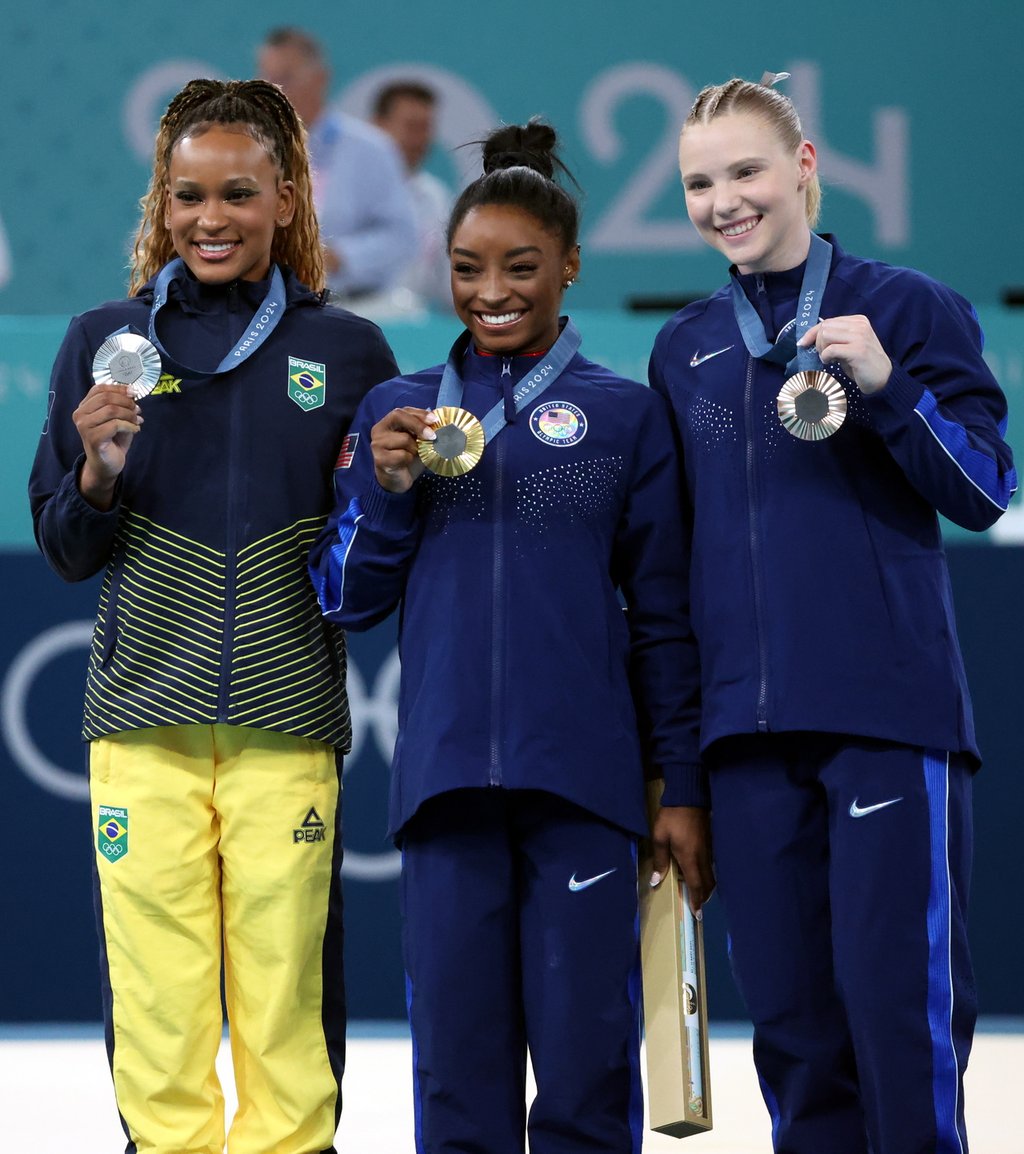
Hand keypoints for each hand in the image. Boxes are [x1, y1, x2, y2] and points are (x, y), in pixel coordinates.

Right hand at [72, 383, 142, 509]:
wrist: (107, 464)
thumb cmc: (112, 440)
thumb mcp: (117, 418)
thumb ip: (121, 405)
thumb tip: (132, 393)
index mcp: (84, 407)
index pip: (99, 389)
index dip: (118, 388)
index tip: (134, 392)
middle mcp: (80, 414)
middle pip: (106, 398)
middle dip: (126, 402)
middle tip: (137, 410)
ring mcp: (84, 426)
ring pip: (111, 410)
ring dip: (129, 414)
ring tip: (137, 420)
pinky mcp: (93, 438)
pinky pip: (115, 425)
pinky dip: (129, 426)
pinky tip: (135, 430)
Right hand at [371, 407, 437, 492]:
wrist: (396, 481)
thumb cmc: (407, 459)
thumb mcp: (417, 441)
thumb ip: (423, 430)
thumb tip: (440, 421)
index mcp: (388, 422)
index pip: (403, 411)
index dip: (420, 414)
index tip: (435, 419)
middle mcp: (379, 430)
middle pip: (398, 416)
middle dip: (418, 425)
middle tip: (432, 435)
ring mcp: (377, 444)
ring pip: (404, 439)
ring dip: (415, 448)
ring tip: (414, 455)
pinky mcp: (380, 458)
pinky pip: (402, 455)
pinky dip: (409, 459)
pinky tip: (406, 464)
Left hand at [650, 805, 714, 915]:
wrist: (689, 797)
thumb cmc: (671, 817)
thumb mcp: (660, 837)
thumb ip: (659, 860)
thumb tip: (656, 881)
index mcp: (690, 858)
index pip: (696, 885)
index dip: (697, 901)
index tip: (697, 914)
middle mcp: (702, 857)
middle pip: (708, 883)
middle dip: (704, 897)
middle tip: (698, 906)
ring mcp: (708, 849)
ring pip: (711, 874)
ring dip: (706, 886)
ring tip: (698, 893)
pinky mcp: (709, 843)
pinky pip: (710, 865)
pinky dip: (707, 875)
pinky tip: (699, 873)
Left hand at [799, 314, 891, 394]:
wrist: (882, 378)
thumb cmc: (861, 363)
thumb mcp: (847, 345)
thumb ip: (835, 337)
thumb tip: (810, 337)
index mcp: (858, 321)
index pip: (827, 321)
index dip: (812, 332)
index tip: (802, 343)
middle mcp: (860, 325)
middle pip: (825, 327)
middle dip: (817, 342)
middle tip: (823, 355)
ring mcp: (860, 336)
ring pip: (826, 335)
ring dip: (821, 349)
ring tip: (828, 359)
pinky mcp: (858, 350)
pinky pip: (831, 349)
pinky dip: (825, 357)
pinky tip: (831, 363)